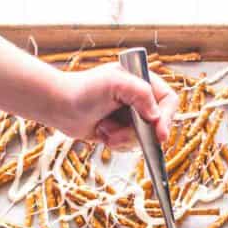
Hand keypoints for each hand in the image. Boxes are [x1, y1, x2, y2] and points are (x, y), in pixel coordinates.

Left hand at [54, 63, 178, 149]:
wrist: (59, 106)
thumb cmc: (82, 90)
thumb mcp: (114, 84)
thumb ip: (140, 93)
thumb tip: (156, 116)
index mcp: (141, 81)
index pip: (168, 101)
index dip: (166, 118)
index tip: (159, 135)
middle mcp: (138, 99)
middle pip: (156, 125)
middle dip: (136, 134)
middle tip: (117, 134)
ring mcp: (130, 116)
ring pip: (143, 139)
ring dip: (123, 139)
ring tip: (104, 129)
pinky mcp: (121, 131)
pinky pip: (130, 146)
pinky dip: (116, 144)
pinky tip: (102, 134)